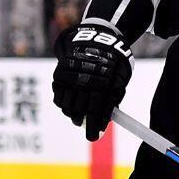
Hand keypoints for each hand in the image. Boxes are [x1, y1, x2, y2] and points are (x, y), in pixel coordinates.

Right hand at [53, 24, 132, 140]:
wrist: (97, 41)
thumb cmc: (113, 66)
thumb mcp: (120, 82)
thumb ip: (112, 102)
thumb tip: (104, 122)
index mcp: (104, 85)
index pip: (96, 112)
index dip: (94, 127)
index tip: (93, 137)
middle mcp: (85, 82)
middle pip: (79, 111)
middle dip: (82, 121)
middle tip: (83, 124)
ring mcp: (71, 78)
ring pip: (67, 105)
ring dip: (71, 114)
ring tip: (76, 115)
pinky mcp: (60, 74)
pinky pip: (58, 96)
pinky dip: (63, 104)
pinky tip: (69, 104)